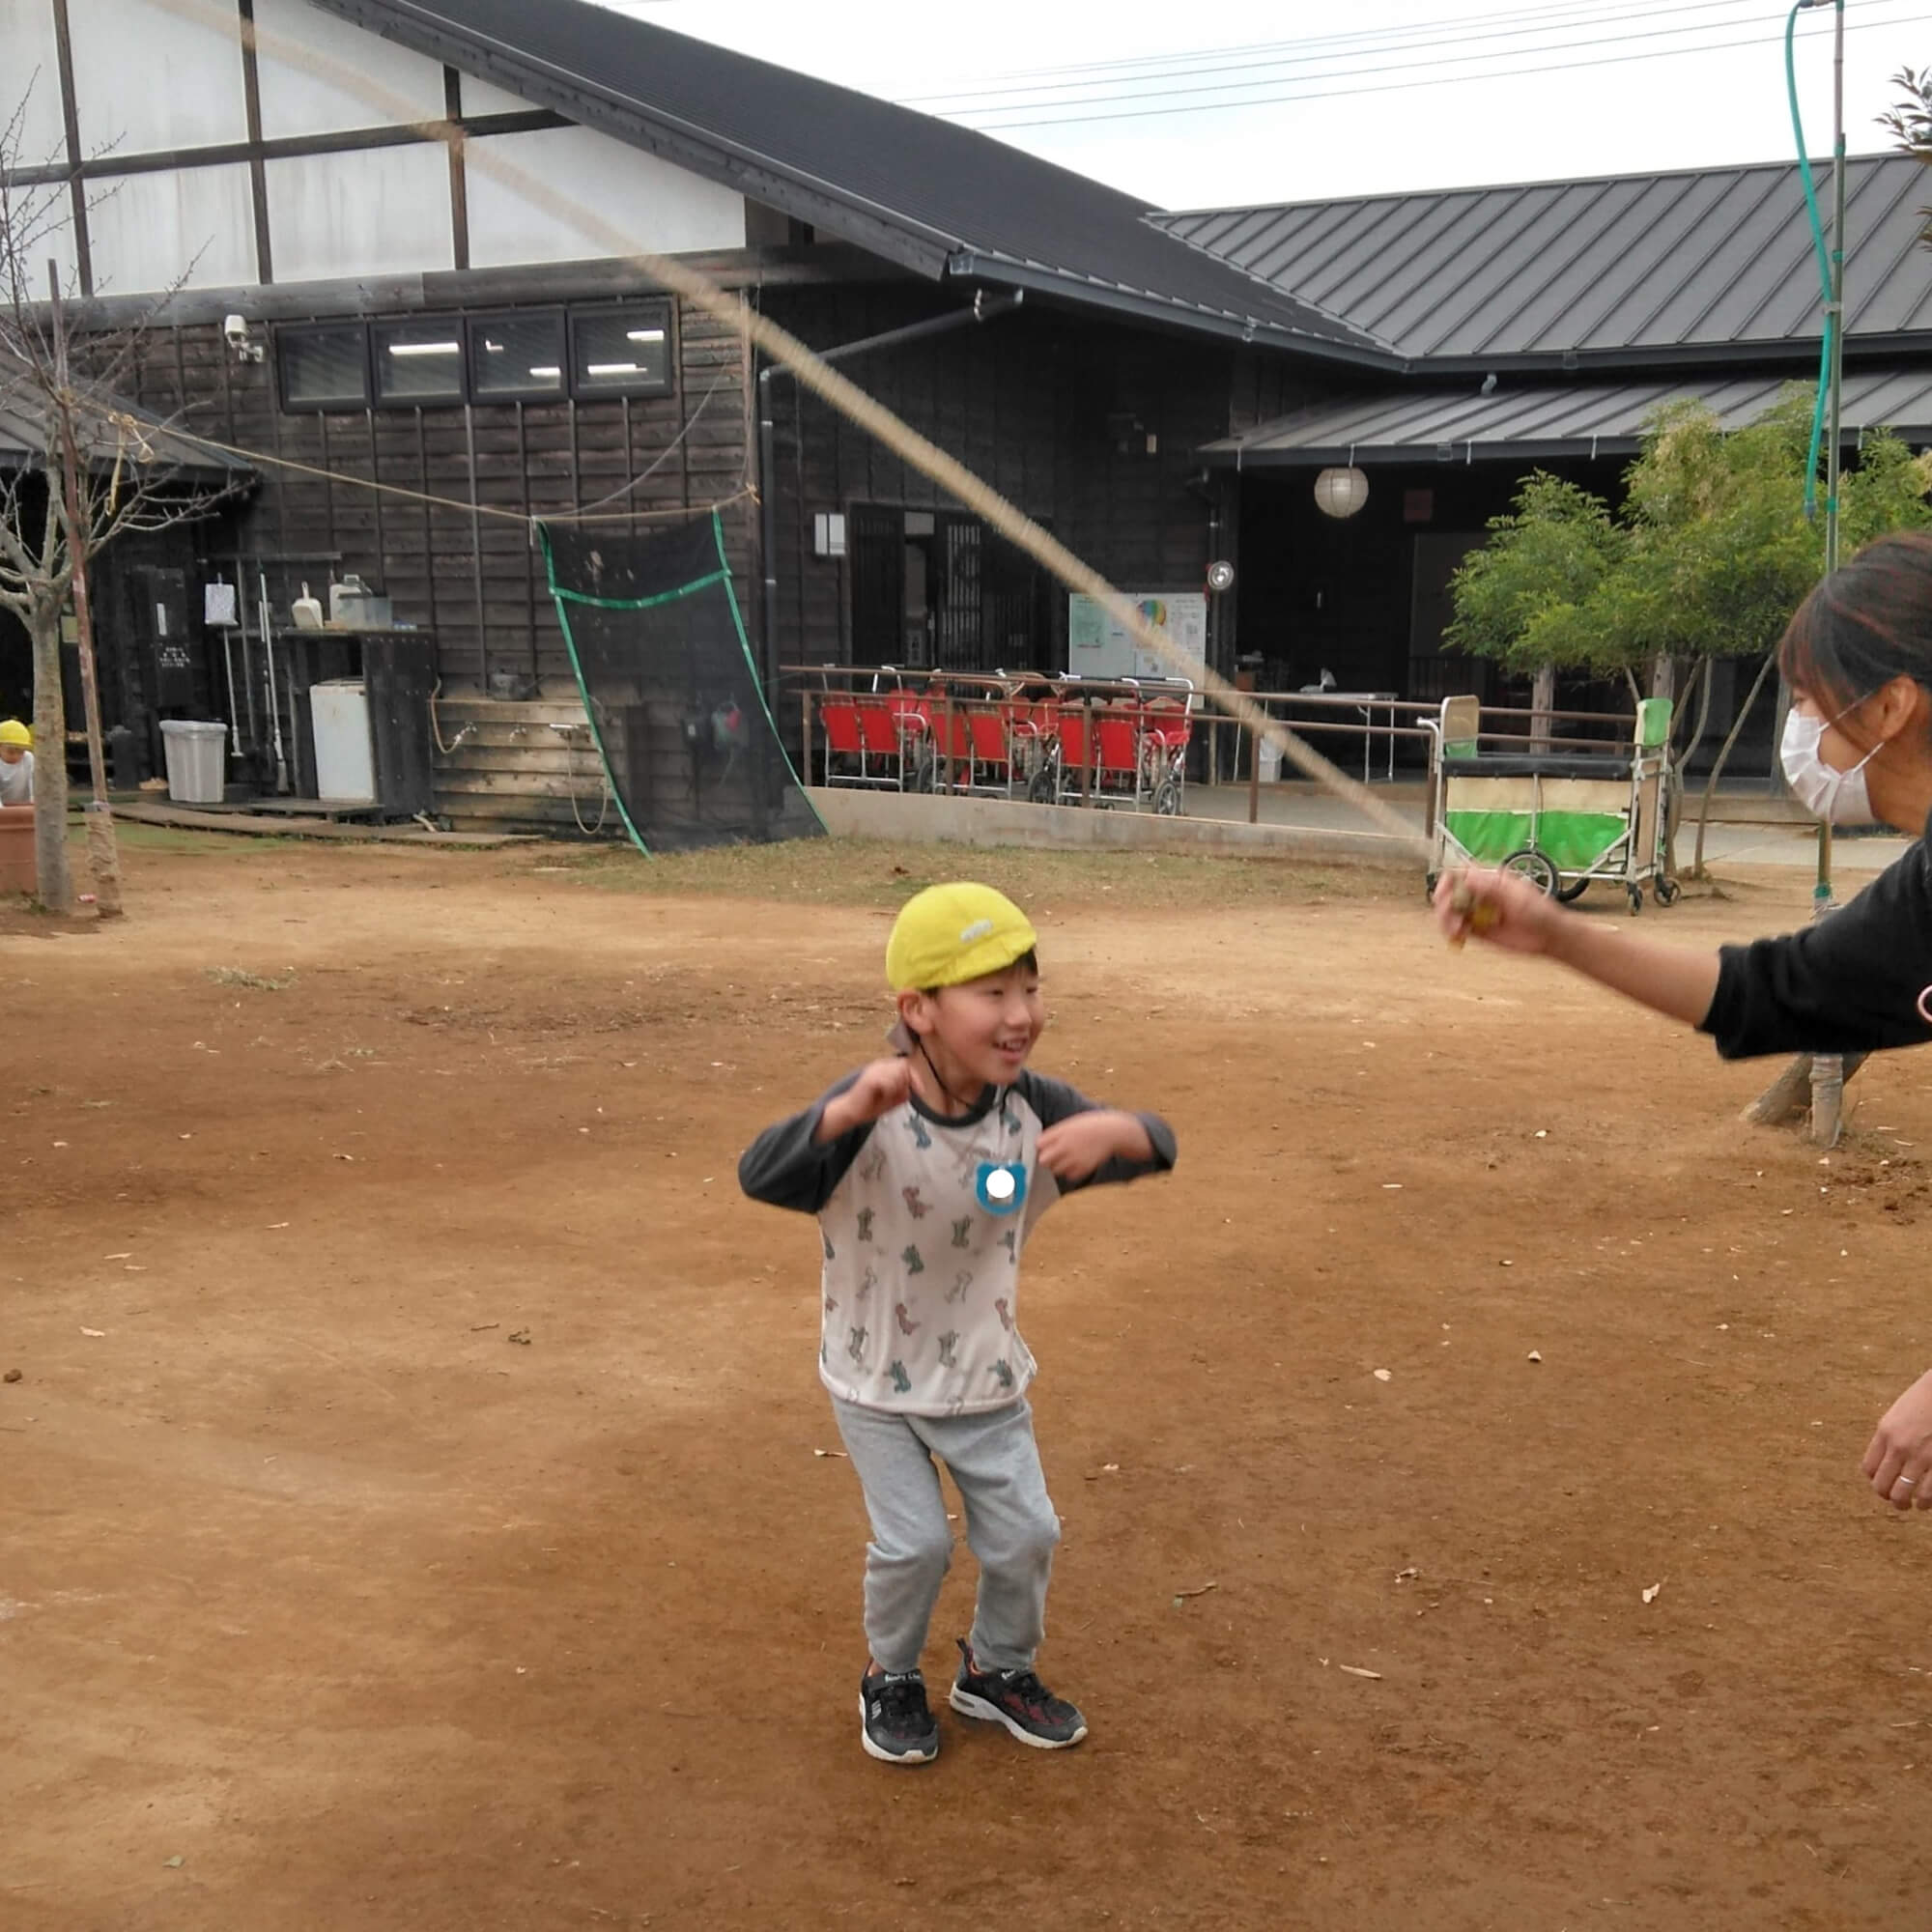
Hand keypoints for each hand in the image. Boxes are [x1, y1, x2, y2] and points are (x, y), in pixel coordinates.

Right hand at [817, 1057, 913, 1140]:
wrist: (851, 1112)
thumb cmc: (869, 1105)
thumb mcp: (892, 1099)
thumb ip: (902, 1092)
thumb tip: (913, 1088)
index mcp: (884, 1068)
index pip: (905, 1064)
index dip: (915, 1077)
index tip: (921, 1091)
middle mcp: (879, 1065)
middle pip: (903, 1065)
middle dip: (909, 1080)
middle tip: (907, 1093)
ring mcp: (873, 1070)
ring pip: (897, 1071)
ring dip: (898, 1086)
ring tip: (890, 1095)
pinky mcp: (869, 1079)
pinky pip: (888, 1081)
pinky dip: (890, 1090)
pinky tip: (884, 1096)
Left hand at [1037, 1110, 1145, 1182]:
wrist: (1112, 1131)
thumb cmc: (1091, 1125)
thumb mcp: (1071, 1123)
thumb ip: (1056, 1133)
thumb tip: (1041, 1143)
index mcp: (1061, 1132)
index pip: (1039, 1144)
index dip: (1040, 1146)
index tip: (1044, 1147)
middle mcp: (1065, 1145)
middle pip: (1043, 1160)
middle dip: (1045, 1159)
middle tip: (1052, 1156)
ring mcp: (1074, 1158)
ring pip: (1055, 1170)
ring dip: (1057, 1166)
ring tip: (1066, 1159)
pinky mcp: (1084, 1167)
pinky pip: (1069, 1175)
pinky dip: (1070, 1172)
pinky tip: (1076, 1164)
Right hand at [1432, 866, 1566, 954]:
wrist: (1548, 935)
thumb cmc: (1540, 911)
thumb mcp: (1517, 894)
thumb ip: (1492, 887)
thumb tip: (1468, 877)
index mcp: (1489, 878)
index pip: (1460, 872)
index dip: (1448, 880)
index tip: (1445, 891)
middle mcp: (1480, 893)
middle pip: (1449, 892)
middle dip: (1443, 902)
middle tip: (1447, 912)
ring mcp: (1477, 911)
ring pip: (1450, 911)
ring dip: (1445, 919)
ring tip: (1454, 928)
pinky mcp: (1477, 930)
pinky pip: (1457, 928)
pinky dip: (1452, 931)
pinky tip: (1457, 935)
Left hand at [1862, 1367, 1931, 1509]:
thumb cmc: (1925, 1400)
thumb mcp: (1898, 1415)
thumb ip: (1890, 1437)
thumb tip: (1885, 1458)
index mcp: (1885, 1433)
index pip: (1869, 1468)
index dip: (1876, 1481)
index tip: (1883, 1484)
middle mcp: (1899, 1447)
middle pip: (1883, 1485)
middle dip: (1889, 1498)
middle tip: (1898, 1502)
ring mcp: (1921, 1457)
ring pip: (1905, 1495)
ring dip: (1909, 1504)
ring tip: (1916, 1505)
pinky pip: (1929, 1493)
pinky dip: (1928, 1501)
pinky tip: (1929, 1501)